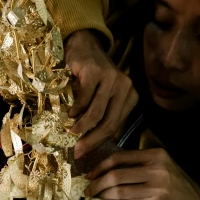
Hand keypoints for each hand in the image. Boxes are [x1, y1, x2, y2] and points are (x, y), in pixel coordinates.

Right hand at [65, 30, 138, 158]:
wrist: (83, 46)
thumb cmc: (89, 77)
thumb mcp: (100, 97)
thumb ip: (100, 116)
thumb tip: (88, 144)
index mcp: (130, 97)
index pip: (116, 126)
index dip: (99, 143)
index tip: (83, 154)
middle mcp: (125, 87)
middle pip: (109, 123)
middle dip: (91, 140)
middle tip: (77, 151)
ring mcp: (112, 79)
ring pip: (97, 113)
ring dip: (82, 127)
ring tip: (71, 133)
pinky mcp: (96, 72)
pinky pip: (85, 98)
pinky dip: (76, 109)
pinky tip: (69, 112)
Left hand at [85, 148, 199, 199]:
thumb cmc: (172, 187)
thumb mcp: (161, 168)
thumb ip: (137, 165)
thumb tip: (103, 169)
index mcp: (157, 155)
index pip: (119, 157)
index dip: (100, 166)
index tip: (89, 174)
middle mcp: (157, 168)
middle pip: (115, 174)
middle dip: (96, 182)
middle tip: (87, 189)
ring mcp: (156, 187)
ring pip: (118, 189)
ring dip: (101, 194)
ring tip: (93, 196)